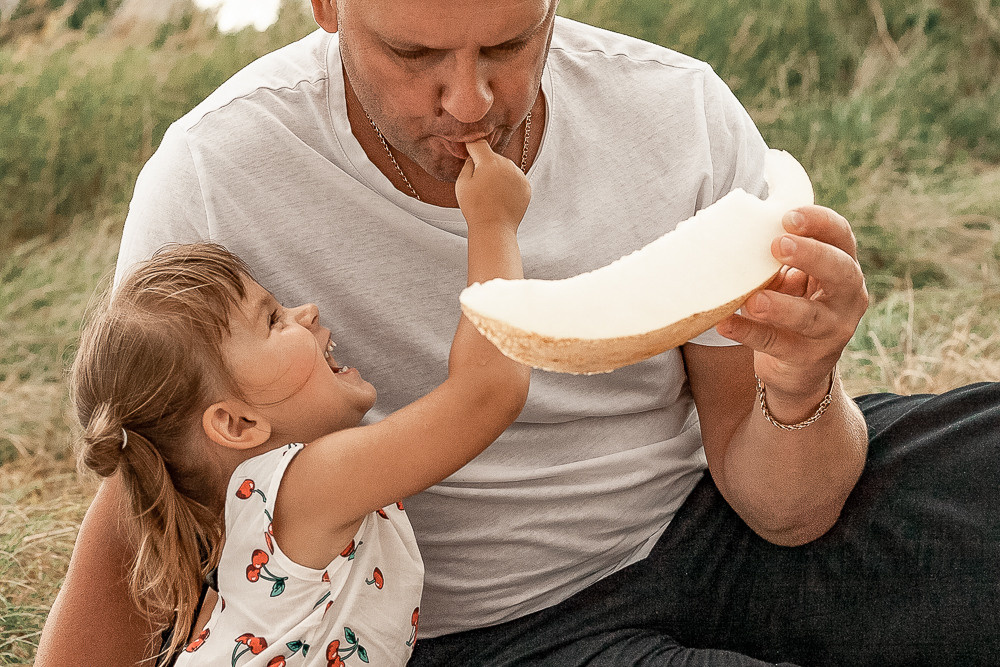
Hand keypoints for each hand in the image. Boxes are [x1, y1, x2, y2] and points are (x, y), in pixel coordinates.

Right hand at [455, 140, 530, 232]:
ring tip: (491, 192)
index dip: (471, 147)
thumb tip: (473, 157)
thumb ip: (467, 164)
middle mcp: (507, 164)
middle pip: (493, 156)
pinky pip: (515, 178)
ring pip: (505, 167)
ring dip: (498, 174)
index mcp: (490, 161)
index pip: (479, 143)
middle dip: (485, 165)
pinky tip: (502, 196)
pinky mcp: (526, 186)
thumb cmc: (474, 207)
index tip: (468, 153)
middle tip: (479, 183)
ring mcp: (519, 174)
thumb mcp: (462, 184)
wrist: (494, 228)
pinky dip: (509, 184)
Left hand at [716, 205, 868, 406]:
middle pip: (841, 271)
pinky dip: (749, 333)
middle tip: (779, 244)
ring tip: (754, 299)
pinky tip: (725, 323)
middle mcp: (848, 297)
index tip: (788, 216)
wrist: (798, 366)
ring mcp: (832, 330)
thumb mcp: (790, 277)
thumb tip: (737, 230)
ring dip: (780, 305)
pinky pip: (776, 343)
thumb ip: (776, 258)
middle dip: (811, 255)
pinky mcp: (807, 357)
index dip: (820, 223)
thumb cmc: (791, 304)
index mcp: (843, 267)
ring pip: (810, 316)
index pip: (842, 237)